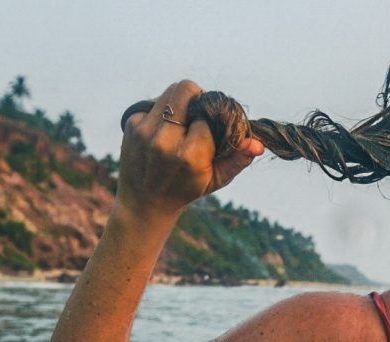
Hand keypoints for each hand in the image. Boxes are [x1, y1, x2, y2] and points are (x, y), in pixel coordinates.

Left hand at [117, 80, 264, 219]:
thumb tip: (258, 144)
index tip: (212, 128)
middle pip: (185, 90)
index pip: (208, 117)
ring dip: (180, 101)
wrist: (144, 203)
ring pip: (169, 92)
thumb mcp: (216, 179)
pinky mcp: (131, 125)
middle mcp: (165, 141)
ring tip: (183, 120)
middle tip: (199, 110)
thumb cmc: (186, 189)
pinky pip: (152, 104)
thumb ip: (238, 159)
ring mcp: (145, 132)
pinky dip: (161, 113)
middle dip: (197, 95)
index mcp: (190, 156)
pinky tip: (162, 132)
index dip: (212, 120)